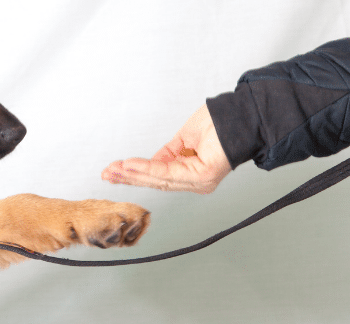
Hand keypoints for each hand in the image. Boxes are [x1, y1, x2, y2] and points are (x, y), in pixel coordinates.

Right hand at [101, 105, 231, 193]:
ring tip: (113, 170)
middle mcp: (195, 182)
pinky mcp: (202, 177)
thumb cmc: (222, 123)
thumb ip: (167, 154)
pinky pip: (167, 173)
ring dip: (132, 174)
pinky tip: (130, 165)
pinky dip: (146, 168)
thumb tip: (150, 162)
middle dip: (128, 177)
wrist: (244, 114)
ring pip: (158, 179)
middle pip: (155, 181)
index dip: (134, 174)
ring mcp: (200, 182)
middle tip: (106, 173)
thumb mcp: (184, 138)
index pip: (158, 177)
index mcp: (192, 174)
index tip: (113, 170)